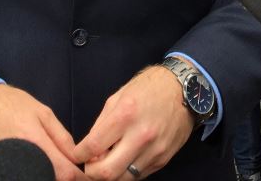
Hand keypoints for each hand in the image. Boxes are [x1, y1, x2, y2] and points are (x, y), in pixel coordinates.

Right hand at [0, 84, 85, 180]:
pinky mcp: (0, 173)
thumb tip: (78, 157)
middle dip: (65, 177)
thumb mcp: (43, 113)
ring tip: (56, 165)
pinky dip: (37, 174)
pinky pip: (25, 177)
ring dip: (52, 176)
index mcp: (36, 142)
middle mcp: (23, 159)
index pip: (65, 173)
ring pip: (40, 180)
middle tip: (71, 168)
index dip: (80, 178)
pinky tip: (41, 167)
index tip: (88, 177)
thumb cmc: (12, 105)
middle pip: (53, 180)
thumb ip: (62, 137)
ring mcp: (10, 169)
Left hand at [73, 65, 194, 178]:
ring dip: (111, 174)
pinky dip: (127, 171)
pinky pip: (139, 175)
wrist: (183, 90)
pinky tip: (125, 159)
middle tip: (90, 164)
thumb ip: (101, 125)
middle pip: (107, 172)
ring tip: (108, 161)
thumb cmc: (148, 89)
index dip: (79, 155)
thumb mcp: (117, 98)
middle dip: (92, 173)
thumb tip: (88, 149)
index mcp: (125, 115)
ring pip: (124, 179)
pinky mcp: (163, 160)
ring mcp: (154, 151)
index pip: (93, 147)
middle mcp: (140, 136)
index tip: (77, 154)